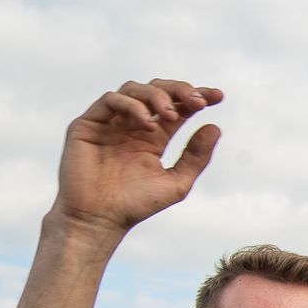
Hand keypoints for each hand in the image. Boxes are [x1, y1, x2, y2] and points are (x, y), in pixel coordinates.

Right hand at [53, 79, 223, 239]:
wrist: (100, 218)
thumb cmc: (136, 204)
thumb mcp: (177, 182)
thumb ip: (196, 157)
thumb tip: (214, 127)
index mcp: (154, 136)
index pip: (178, 107)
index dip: (197, 96)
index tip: (218, 96)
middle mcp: (132, 124)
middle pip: (157, 90)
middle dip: (180, 90)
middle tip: (198, 101)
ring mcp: (110, 122)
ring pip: (134, 89)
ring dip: (157, 97)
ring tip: (170, 116)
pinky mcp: (88, 123)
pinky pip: (111, 100)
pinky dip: (132, 106)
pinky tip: (147, 124)